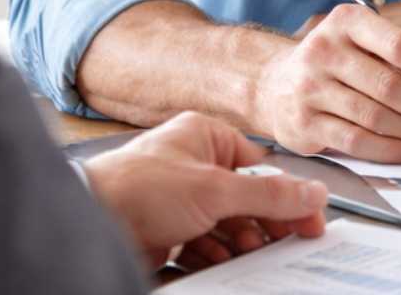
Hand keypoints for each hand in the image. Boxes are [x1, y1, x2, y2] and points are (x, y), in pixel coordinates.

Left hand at [81, 111, 329, 272]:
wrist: (88, 224)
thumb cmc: (137, 188)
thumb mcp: (215, 190)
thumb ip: (269, 194)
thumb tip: (312, 192)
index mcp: (205, 137)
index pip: (260, 166)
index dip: (288, 194)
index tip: (311, 219)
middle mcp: (192, 164)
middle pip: (245, 199)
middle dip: (263, 224)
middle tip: (288, 245)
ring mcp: (178, 199)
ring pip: (226, 225)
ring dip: (240, 243)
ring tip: (252, 256)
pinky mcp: (166, 230)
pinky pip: (202, 244)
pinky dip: (215, 256)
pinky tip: (223, 263)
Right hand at [255, 2, 400, 162]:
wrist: (276, 84)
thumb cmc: (342, 63)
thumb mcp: (373, 44)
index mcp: (348, 21)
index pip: (400, 45)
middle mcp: (324, 49)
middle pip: (390, 86)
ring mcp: (309, 87)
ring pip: (375, 116)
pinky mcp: (303, 124)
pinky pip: (356, 141)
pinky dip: (390, 150)